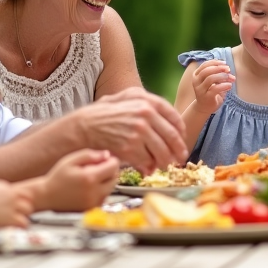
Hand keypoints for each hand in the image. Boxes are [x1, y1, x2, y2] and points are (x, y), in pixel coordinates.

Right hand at [0, 179, 32, 227]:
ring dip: (24, 215)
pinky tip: (19, 228)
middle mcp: (10, 194)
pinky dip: (22, 225)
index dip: (21, 199)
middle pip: (28, 198)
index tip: (18, 206)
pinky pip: (23, 222)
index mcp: (4, 187)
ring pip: (28, 209)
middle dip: (25, 206)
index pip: (21, 191)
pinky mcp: (10, 217)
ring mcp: (11, 205)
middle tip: (21, 214)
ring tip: (20, 221)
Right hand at [41, 149, 120, 210]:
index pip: (113, 166)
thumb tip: (106, 155)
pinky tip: (87, 188)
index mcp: (89, 178)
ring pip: (111, 187)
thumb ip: (90, 155)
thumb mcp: (70, 160)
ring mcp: (94, 202)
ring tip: (89, 178)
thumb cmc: (57, 178)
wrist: (47, 197)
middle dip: (108, 170)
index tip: (103, 159)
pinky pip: (104, 196)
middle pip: (115, 177)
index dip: (110, 160)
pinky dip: (100, 190)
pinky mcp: (93, 208)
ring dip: (105, 180)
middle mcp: (94, 192)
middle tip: (95, 167)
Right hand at [68, 88, 188, 172]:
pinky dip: (149, 167)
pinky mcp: (130, 147)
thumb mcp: (126, 98)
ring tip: (165, 165)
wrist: (84, 126)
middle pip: (172, 138)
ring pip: (162, 152)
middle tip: (180, 158)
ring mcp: (138, 132)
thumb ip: (148, 104)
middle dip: (178, 151)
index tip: (182, 140)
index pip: (174, 118)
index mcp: (147, 102)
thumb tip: (166, 119)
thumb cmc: (105, 113)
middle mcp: (146, 115)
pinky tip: (148, 168)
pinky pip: (147, 161)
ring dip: (165, 161)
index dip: (181, 132)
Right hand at [190, 61, 233, 115]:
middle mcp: (196, 81)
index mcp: (196, 75)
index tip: (224, 63)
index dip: (215, 62)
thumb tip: (227, 68)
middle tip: (228, 69)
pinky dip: (224, 85)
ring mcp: (200, 90)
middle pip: (206, 71)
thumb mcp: (213, 81)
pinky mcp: (206, 97)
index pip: (205, 65)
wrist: (204, 107)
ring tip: (230, 78)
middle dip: (219, 68)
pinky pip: (215, 89)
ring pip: (210, 79)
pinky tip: (229, 85)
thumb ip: (218, 73)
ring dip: (222, 76)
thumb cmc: (210, 91)